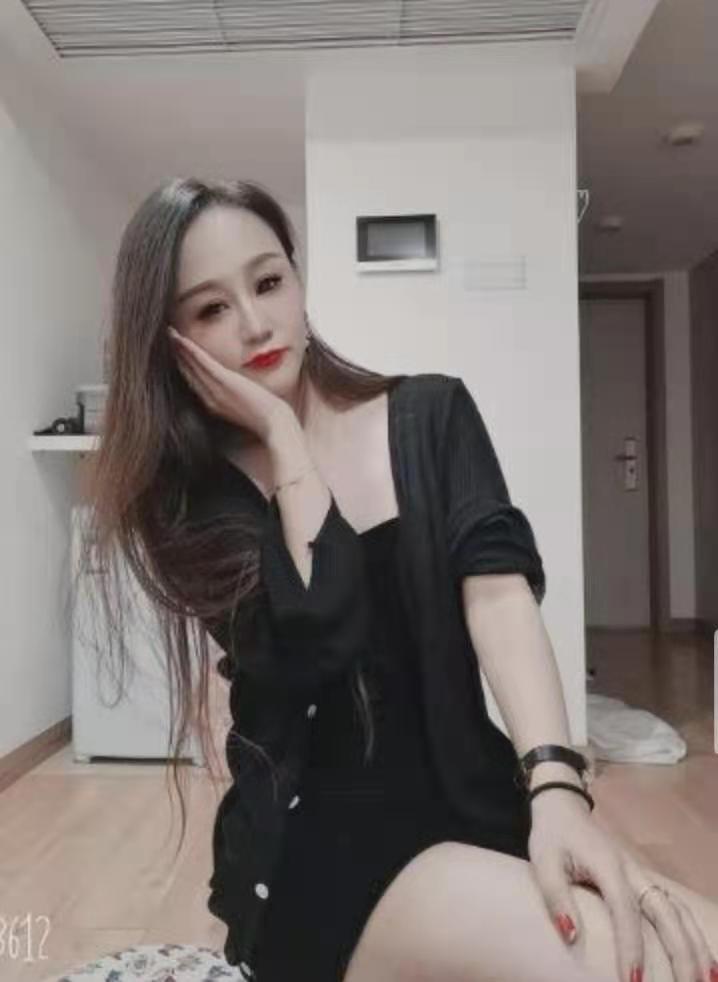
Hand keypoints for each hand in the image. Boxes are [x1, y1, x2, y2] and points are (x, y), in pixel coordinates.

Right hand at [168, 326, 291, 441]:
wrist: (273, 424)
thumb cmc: (264, 415)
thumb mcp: (242, 404)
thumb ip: (232, 393)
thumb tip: (231, 382)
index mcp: (212, 404)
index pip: (192, 381)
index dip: (182, 365)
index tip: (175, 352)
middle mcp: (209, 398)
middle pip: (187, 373)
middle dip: (177, 354)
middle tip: (168, 338)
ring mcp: (215, 391)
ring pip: (192, 366)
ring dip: (180, 348)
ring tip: (171, 334)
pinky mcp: (225, 382)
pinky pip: (204, 363)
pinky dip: (192, 351)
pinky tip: (183, 340)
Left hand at [529, 793, 717, 981]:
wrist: (563, 808)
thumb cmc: (552, 837)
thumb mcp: (543, 862)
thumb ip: (555, 897)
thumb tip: (571, 937)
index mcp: (609, 866)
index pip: (625, 910)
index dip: (631, 946)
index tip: (632, 981)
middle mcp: (634, 872)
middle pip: (666, 913)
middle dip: (680, 953)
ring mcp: (643, 876)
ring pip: (678, 911)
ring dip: (695, 945)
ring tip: (708, 980)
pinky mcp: (645, 882)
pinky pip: (676, 908)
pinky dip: (691, 933)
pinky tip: (701, 958)